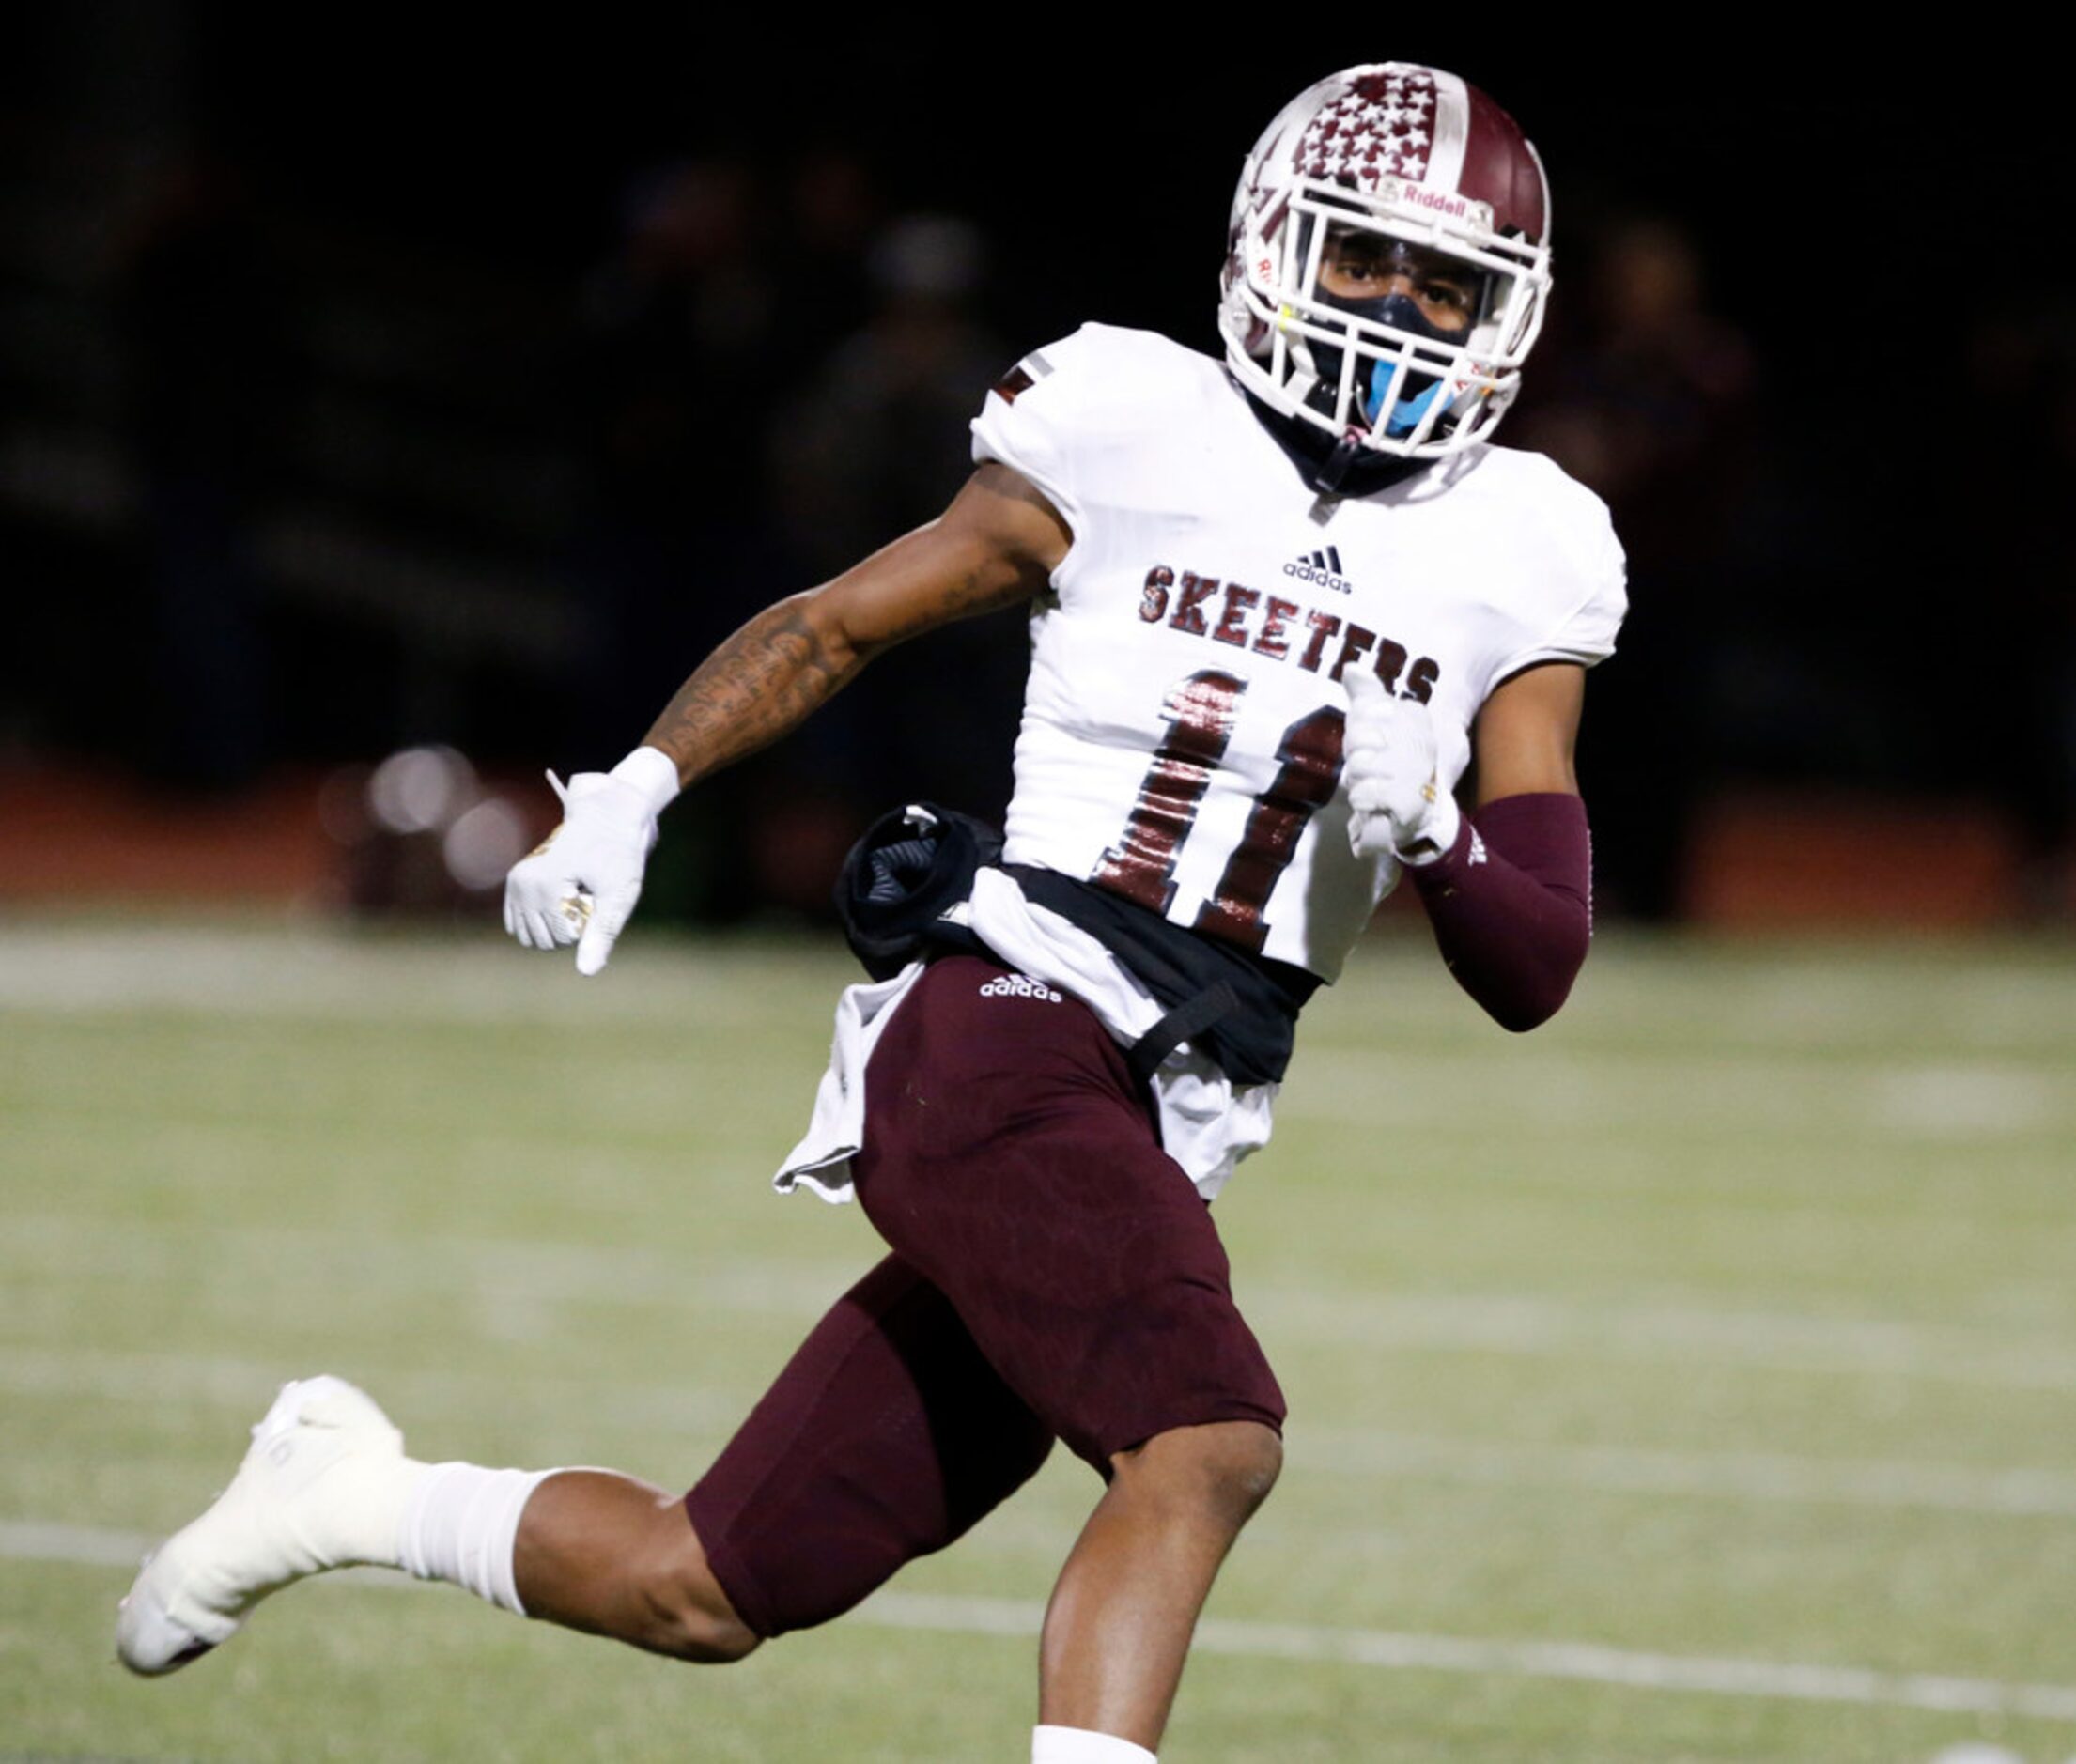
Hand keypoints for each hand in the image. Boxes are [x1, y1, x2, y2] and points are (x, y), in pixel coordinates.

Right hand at [503, 748, 677, 975]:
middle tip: (589, 889)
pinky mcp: (515, 886)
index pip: (567, 939)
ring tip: (577, 891)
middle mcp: (521, 884)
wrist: (606, 820)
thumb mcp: (619, 895)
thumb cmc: (618, 855)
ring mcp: (515, 885)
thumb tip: (587, 972)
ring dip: (562, 924)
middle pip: (548, 941)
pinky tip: (563, 895)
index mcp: (543, 885)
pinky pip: (525, 929)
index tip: (599, 889)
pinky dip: (548, 920)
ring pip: (536, 939)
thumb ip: (602, 933)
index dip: (591, 921)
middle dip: (575, 925)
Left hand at [1343, 666, 1460, 864]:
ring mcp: (1417, 771)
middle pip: (1359, 736)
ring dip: (1357, 780)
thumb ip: (1365, 694)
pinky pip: (1364, 793)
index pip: (1364, 708)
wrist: (1416, 811)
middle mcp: (1422, 739)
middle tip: (1369, 763)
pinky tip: (1375, 802)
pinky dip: (1361, 799)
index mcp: (1415, 715)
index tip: (1373, 738)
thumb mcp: (1377, 723)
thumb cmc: (1391, 762)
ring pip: (1359, 766)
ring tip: (1374, 783)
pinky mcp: (1408, 801)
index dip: (1358, 726)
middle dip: (1355, 754)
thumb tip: (1351, 666)